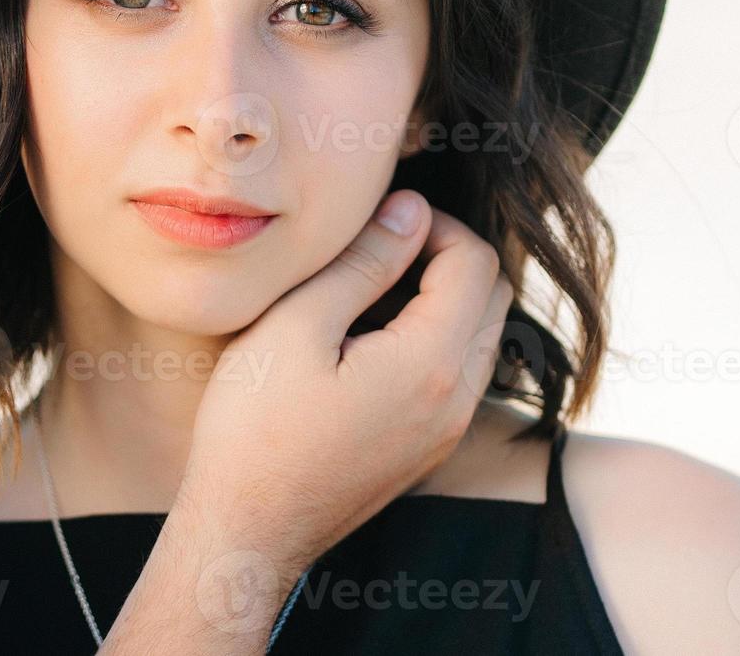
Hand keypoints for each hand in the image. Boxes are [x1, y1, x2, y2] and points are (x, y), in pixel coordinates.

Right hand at [187, 188, 511, 586]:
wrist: (247, 528)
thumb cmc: (255, 427)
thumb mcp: (296, 325)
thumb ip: (363, 262)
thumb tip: (410, 209)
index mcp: (433, 363)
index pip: (475, 261)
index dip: (431, 223)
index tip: (377, 221)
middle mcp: (458, 400)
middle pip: (492, 296)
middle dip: (445, 256)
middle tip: (376, 248)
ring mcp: (446, 432)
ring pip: (479, 337)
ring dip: (439, 298)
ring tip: (364, 291)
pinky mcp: (426, 450)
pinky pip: (456, 375)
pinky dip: (430, 339)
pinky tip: (363, 341)